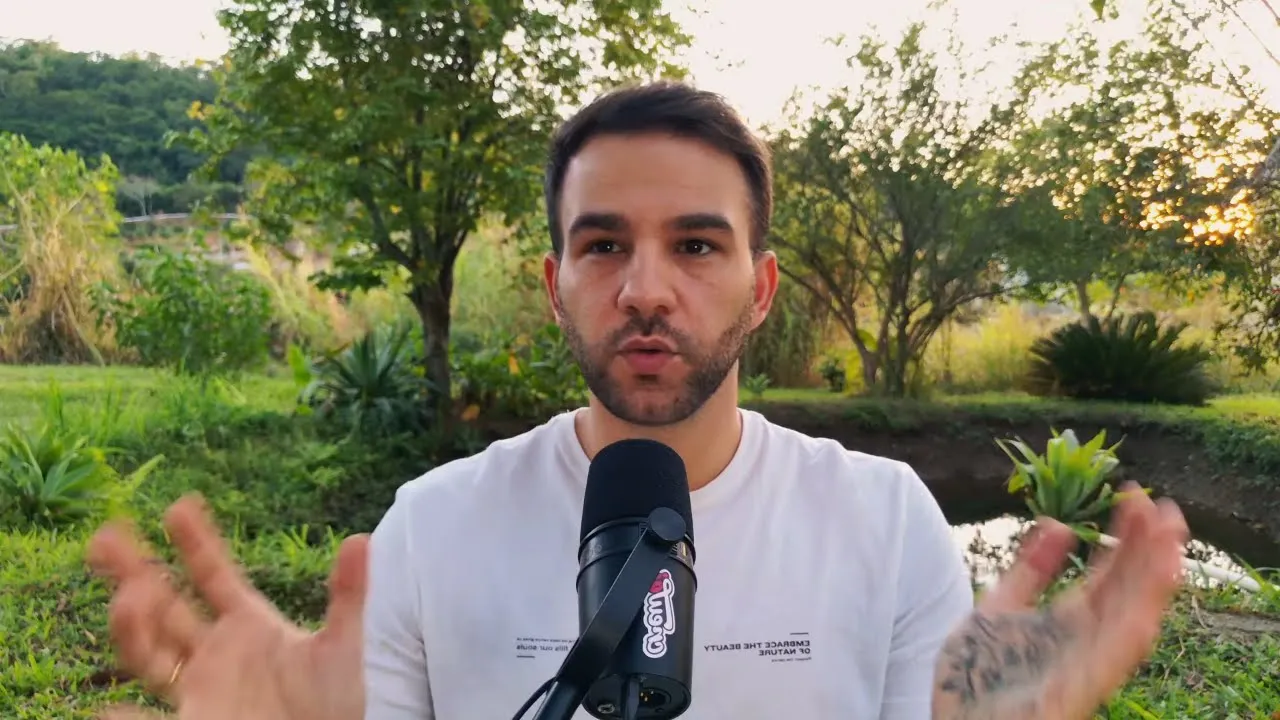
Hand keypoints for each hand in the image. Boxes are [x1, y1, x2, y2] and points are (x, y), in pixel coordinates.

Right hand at [87, 494, 368, 719]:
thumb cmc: (332, 706)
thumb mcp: (342, 647)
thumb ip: (348, 596)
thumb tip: (362, 540)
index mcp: (248, 625)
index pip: (213, 575)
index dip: (196, 541)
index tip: (178, 505)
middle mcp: (214, 652)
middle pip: (164, 604)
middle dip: (135, 570)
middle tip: (107, 535)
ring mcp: (199, 688)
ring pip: (150, 650)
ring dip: (134, 623)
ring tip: (129, 595)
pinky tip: (106, 713)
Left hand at [931, 482, 1188, 719]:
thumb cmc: (975, 676)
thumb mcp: (999, 607)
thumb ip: (1029, 570)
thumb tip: (1059, 523)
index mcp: (1069, 620)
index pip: (1110, 572)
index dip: (1126, 537)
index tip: (1134, 496)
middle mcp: (1084, 641)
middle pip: (1128, 590)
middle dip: (1149, 551)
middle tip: (1164, 507)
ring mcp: (1083, 667)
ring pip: (1131, 622)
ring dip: (1153, 585)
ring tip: (1169, 543)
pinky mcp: (1073, 693)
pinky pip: (1107, 666)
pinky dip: (1127, 638)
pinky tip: (1144, 612)